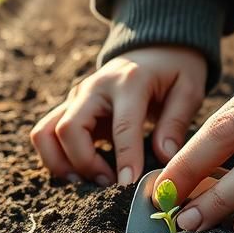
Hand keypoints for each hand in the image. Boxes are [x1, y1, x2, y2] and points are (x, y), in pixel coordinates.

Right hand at [30, 45, 207, 186]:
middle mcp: (93, 88)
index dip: (125, 158)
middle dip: (84, 164)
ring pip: (45, 133)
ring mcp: (75, 98)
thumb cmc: (174, 70)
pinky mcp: (68, 108)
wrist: (153, 48)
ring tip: (85, 182)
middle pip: (68, 129)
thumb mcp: (188, 89)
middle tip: (109, 185)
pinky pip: (46, 135)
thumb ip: (176, 123)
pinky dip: (55, 157)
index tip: (129, 185)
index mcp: (128, 82)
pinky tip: (79, 172)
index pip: (121, 126)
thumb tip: (164, 159)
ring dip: (59, 163)